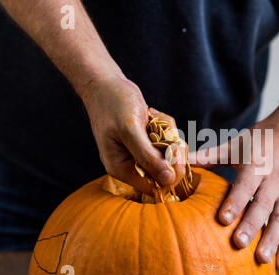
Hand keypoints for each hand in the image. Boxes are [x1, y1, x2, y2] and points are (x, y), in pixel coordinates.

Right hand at [81, 76, 185, 191]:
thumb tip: (168, 180)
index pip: (156, 186)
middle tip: (162, 128)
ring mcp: (140, 154)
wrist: (105, 84)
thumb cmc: (113, 103)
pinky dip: (166, 126)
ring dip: (169, 133)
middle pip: (167, 171)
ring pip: (171, 154)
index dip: (170, 171)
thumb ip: (148, 156)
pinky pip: (168, 141)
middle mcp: (131, 166)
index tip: (172, 148)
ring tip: (153, 117)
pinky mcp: (147, 143)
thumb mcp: (130, 130)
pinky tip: (153, 115)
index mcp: (122, 169)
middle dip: (171, 147)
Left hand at [188, 104, 278, 270]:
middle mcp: (275, 181)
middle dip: (252, 226)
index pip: (245, 186)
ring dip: (273, 240)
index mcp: (257, 165)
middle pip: (263, 206)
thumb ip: (211, 156)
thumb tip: (182, 161)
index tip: (223, 219)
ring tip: (263, 260)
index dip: (235, 202)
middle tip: (239, 245)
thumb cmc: (264, 138)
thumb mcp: (237, 144)